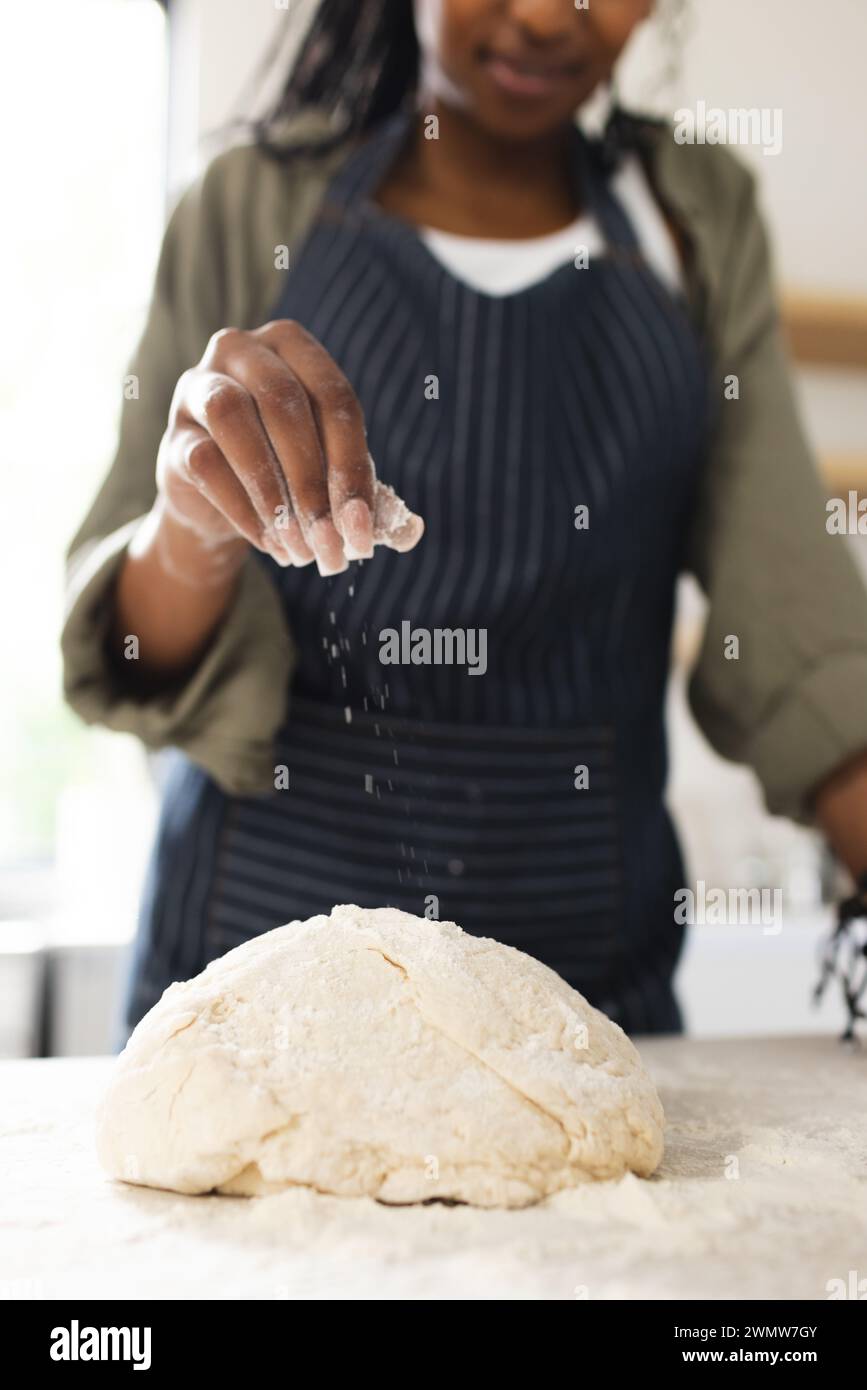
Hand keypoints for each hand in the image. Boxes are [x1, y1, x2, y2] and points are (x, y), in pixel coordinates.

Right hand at [156, 319, 423, 575]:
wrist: (223, 499)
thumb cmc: (291, 471)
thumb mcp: (334, 478)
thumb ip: (371, 500)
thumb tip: (411, 533)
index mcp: (294, 347)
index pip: (334, 398)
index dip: (352, 465)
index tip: (362, 525)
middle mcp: (242, 350)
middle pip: (283, 403)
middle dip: (313, 483)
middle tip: (332, 544)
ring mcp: (198, 387)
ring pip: (233, 419)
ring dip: (273, 491)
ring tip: (300, 547)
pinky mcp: (173, 434)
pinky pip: (205, 462)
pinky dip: (243, 509)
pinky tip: (271, 543)